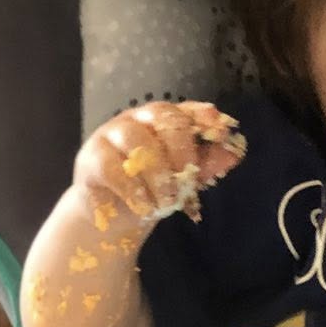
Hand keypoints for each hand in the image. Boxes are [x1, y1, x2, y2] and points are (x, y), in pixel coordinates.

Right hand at [72, 99, 246, 231]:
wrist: (114, 216)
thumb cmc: (152, 190)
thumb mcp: (183, 180)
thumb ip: (205, 165)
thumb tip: (234, 154)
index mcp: (163, 121)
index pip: (184, 109)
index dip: (203, 116)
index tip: (220, 130)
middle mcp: (137, 119)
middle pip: (161, 117)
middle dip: (181, 149)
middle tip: (188, 181)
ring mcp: (111, 134)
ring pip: (136, 140)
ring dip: (156, 173)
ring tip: (166, 202)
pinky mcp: (91, 158)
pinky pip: (111, 167)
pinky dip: (131, 189)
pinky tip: (144, 207)